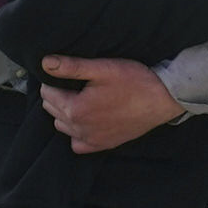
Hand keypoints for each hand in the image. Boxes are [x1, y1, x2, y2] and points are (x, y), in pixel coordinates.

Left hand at [36, 55, 186, 154]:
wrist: (163, 99)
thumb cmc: (134, 81)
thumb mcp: (102, 68)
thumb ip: (71, 67)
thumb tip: (45, 63)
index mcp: (75, 109)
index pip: (47, 93)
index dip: (53, 80)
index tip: (65, 73)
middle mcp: (79, 129)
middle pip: (52, 110)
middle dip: (57, 95)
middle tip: (72, 82)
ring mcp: (91, 140)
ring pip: (62, 126)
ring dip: (64, 113)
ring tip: (79, 98)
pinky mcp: (103, 145)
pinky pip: (78, 144)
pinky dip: (76, 133)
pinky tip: (86, 120)